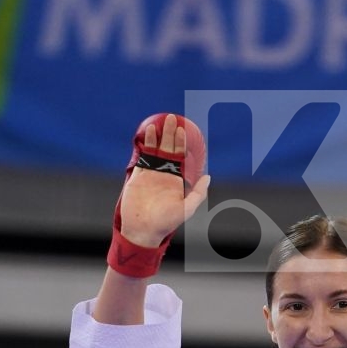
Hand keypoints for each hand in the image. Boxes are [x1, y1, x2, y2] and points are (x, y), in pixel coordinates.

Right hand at [116, 115, 210, 246]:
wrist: (143, 229)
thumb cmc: (166, 222)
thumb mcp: (187, 209)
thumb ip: (198, 193)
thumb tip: (208, 177)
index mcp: (176, 179)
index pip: (181, 156)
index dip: (183, 143)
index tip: (185, 130)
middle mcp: (164, 174)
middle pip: (169, 148)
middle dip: (172, 133)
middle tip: (173, 118)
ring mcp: (150, 173)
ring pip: (155, 148)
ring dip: (159, 135)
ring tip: (162, 121)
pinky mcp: (138, 175)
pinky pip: (142, 155)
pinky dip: (145, 143)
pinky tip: (148, 131)